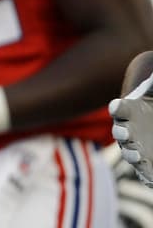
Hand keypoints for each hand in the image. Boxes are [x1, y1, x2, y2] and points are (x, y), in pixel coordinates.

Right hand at [112, 62, 152, 187]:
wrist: (150, 121)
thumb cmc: (150, 103)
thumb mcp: (152, 91)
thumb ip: (152, 83)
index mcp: (128, 110)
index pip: (119, 108)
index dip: (117, 107)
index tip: (116, 105)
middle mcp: (126, 129)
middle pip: (120, 131)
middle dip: (122, 133)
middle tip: (124, 133)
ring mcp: (134, 146)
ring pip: (129, 152)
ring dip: (132, 155)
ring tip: (136, 156)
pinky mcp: (144, 161)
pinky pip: (144, 171)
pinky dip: (147, 176)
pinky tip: (152, 182)